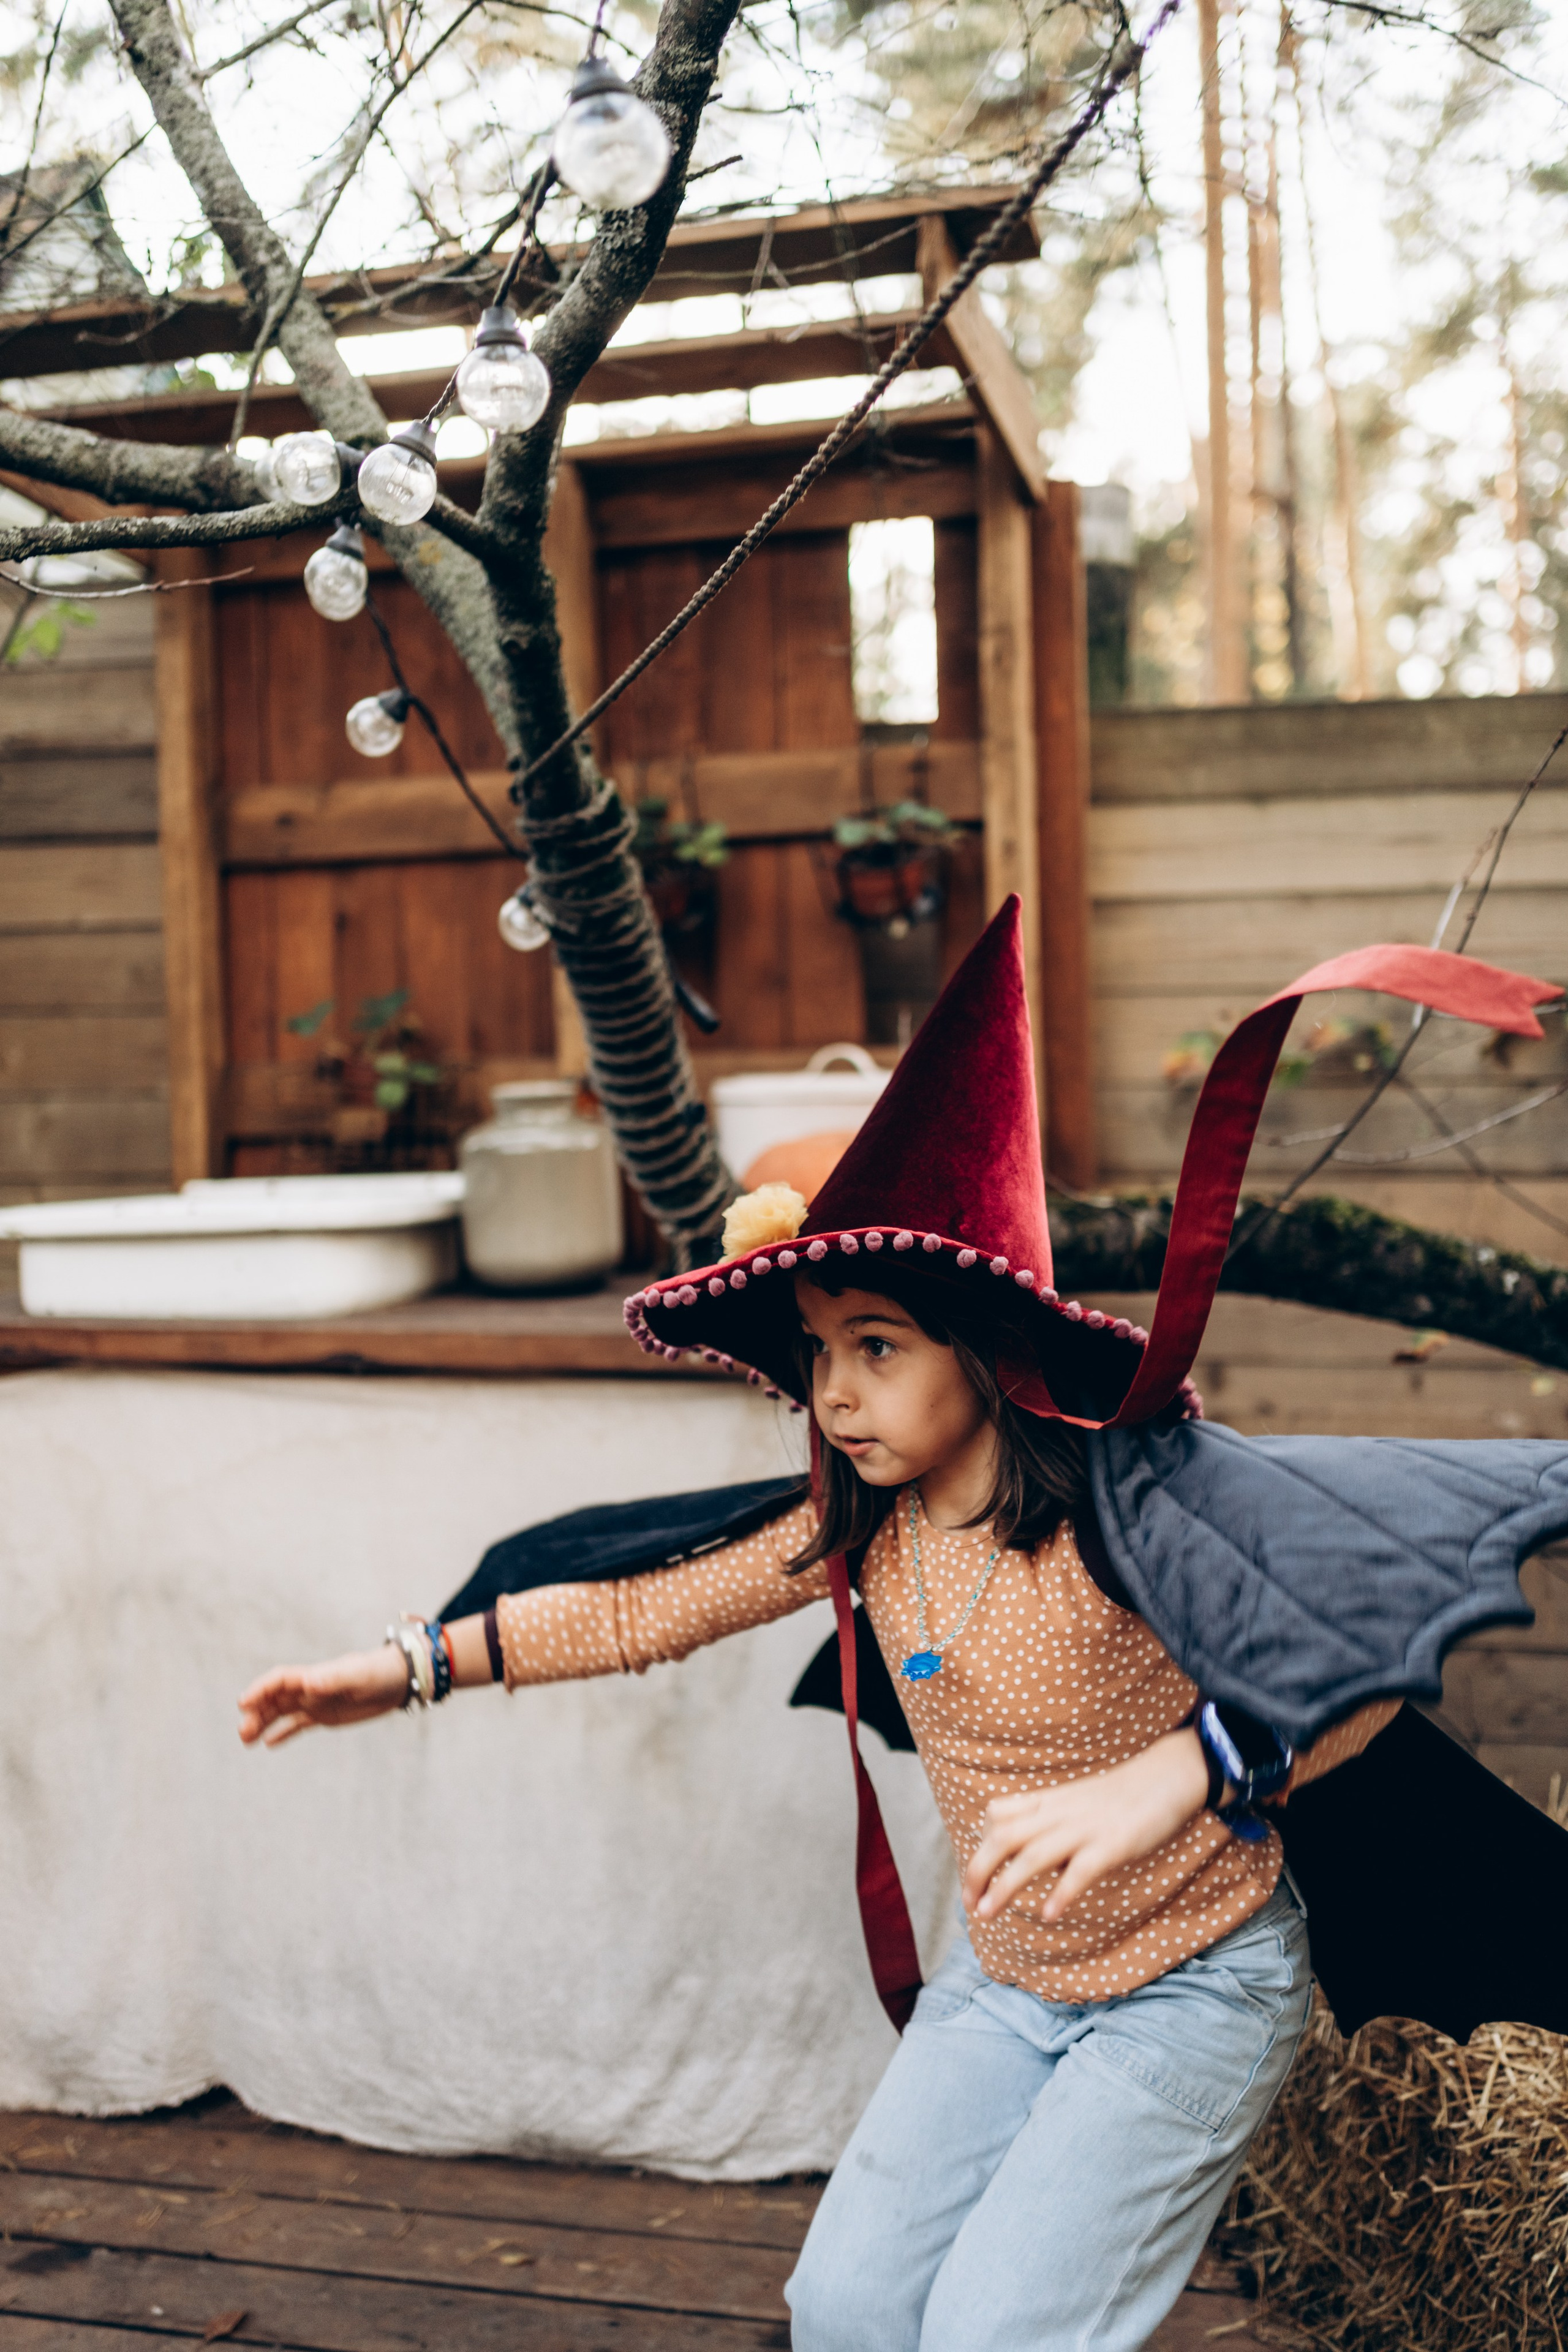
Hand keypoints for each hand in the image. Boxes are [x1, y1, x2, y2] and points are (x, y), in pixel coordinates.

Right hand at [237, 1643, 409, 1747]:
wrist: (398, 1680)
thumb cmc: (378, 1672)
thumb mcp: (357, 1676)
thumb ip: (332, 1679)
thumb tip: (307, 1683)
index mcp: (314, 1676)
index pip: (279, 1681)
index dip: (260, 1690)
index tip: (244, 1703)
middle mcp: (310, 1688)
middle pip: (274, 1699)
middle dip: (256, 1713)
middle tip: (243, 1733)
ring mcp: (316, 1702)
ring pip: (282, 1713)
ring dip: (263, 1723)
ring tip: (246, 1740)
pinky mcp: (325, 1715)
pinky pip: (298, 1724)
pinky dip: (283, 1732)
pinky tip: (268, 1743)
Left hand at [962, 1728, 1210, 1925]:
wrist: (1169, 1775)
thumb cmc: (1124, 1796)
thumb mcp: (1079, 1804)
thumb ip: (1056, 1827)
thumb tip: (1045, 1865)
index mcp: (1050, 1802)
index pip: (997, 1816)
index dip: (981, 1846)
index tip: (977, 1878)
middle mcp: (1059, 1814)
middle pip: (1003, 1836)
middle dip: (977, 1871)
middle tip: (969, 1906)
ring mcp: (1085, 1828)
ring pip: (1032, 1855)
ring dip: (1004, 1886)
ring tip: (986, 1914)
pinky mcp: (1114, 1844)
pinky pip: (1081, 1869)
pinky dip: (1061, 1892)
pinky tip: (1047, 1916)